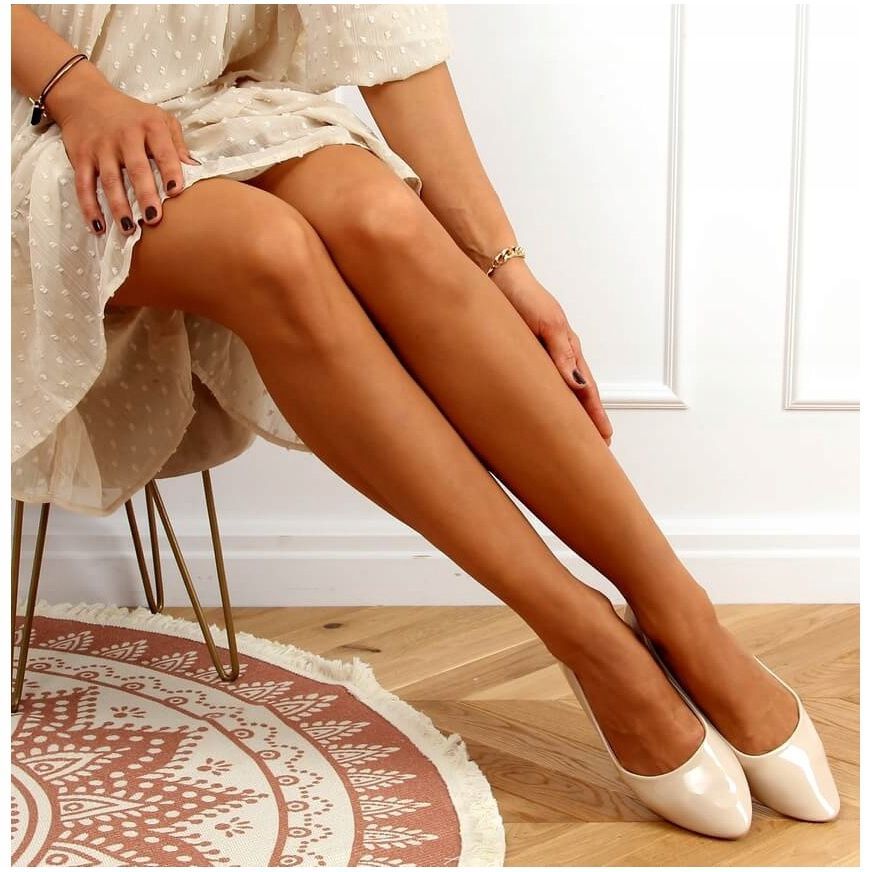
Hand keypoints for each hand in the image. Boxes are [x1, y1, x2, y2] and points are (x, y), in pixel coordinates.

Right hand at [46, 65, 199, 235]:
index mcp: (150, 126)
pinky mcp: (80, 157)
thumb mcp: (159, 119)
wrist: (85, 98)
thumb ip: (177, 143)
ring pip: (109, 180)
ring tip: (128, 228)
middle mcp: (125, 136)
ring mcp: (101, 147)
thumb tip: (195, 168)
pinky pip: (83, 185)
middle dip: (144, 194)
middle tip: (153, 219)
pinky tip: (98, 227)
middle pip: (136, 168)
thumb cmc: (132, 116)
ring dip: (118, 206)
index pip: (163, 150)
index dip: (170, 170)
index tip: (176, 191)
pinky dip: (89, 207)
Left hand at [491, 259, 613, 445]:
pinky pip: (542, 382)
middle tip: (597, 447)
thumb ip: (562, 356)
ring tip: (576, 435)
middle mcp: (559, 355)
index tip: (605, 439)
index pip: (588, 391)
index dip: (595, 416)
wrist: (498, 278)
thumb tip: (580, 387)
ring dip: (571, 412)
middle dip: (589, 421)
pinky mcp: (526, 354)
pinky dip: (550, 399)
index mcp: (569, 350)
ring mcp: (544, 355)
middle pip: (580, 394)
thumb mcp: (547, 327)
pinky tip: (547, 409)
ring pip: (562, 391)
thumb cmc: (525, 298)